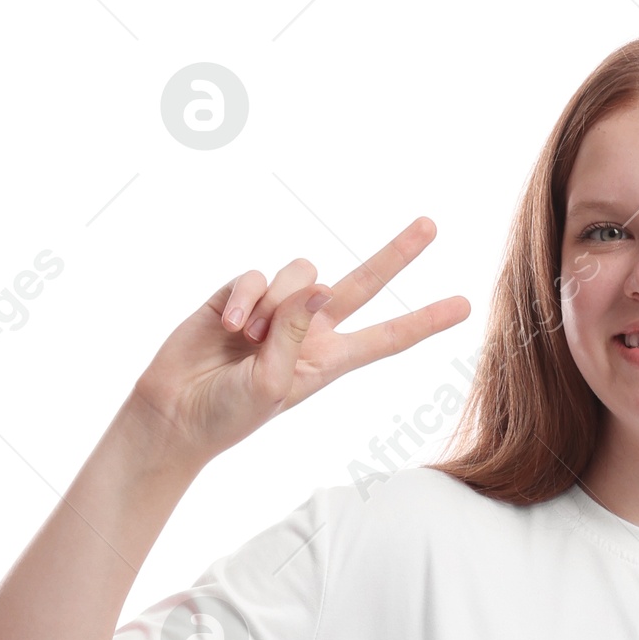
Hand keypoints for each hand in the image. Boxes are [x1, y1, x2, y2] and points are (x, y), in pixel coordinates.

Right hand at [128, 215, 469, 465]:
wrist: (175, 412)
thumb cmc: (229, 414)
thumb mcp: (273, 384)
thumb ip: (297, 332)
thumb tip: (319, 283)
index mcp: (328, 361)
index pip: (385, 338)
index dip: (423, 322)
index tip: (463, 307)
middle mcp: (308, 330)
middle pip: (362, 284)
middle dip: (396, 254)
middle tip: (431, 225)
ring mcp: (276, 310)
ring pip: (300, 273)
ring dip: (276, 304)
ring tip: (247, 340)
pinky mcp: (241, 293)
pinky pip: (256, 276)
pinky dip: (244, 298)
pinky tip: (229, 325)